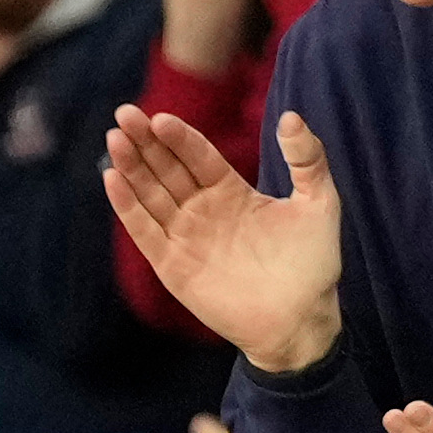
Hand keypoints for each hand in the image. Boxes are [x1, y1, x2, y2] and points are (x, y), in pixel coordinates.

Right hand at [100, 103, 344, 371]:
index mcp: (231, 192)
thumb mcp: (320, 202)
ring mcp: (184, 237)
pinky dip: (127, 207)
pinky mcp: (171, 266)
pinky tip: (113, 179)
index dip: (179, 136)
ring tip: (116, 138)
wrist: (300, 319)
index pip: (197, 156)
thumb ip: (307, 158)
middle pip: (166, 169)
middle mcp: (202, 211)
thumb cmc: (313, 263)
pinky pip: (144, 231)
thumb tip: (291, 116)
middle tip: (125, 113)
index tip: (160, 116)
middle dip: (145, 142)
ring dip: (131, 167)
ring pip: (150, 195)